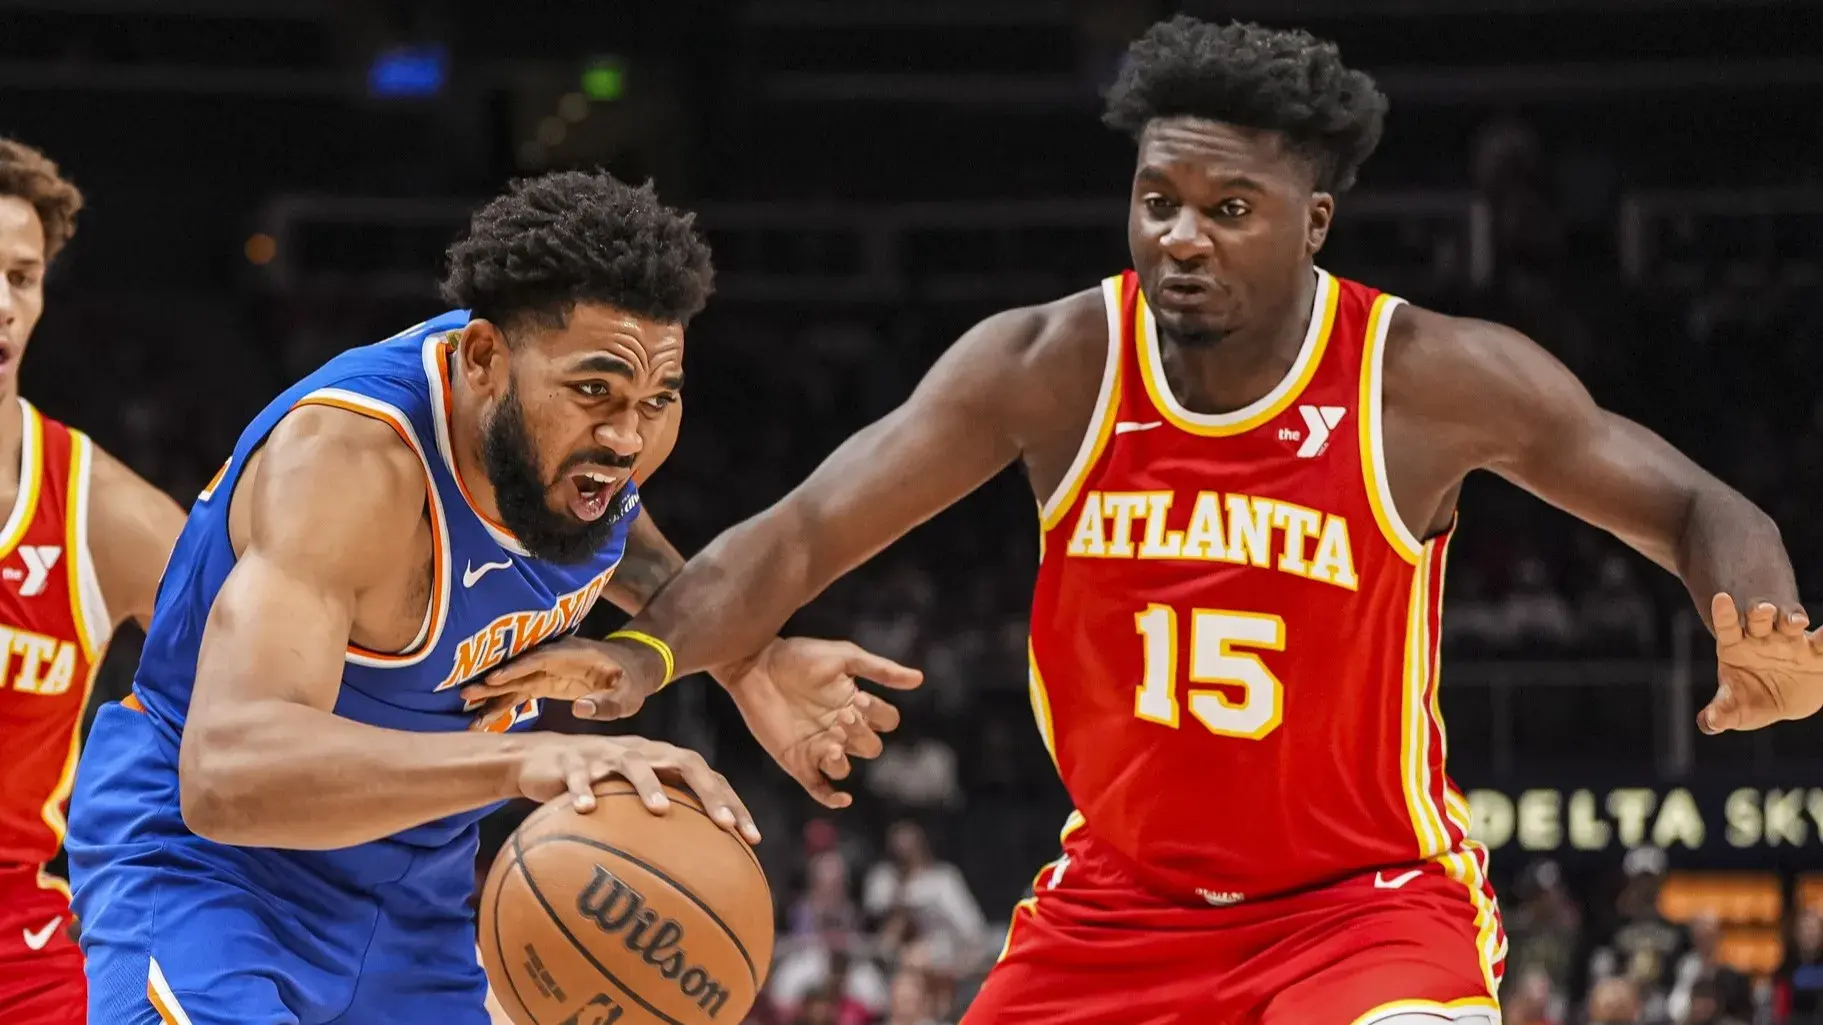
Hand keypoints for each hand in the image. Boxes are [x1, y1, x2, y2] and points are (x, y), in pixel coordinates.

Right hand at [465, 636, 662, 726]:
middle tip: (466, 693)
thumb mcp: (626, 695)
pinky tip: (481, 720)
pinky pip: (518, 693)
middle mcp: (554, 659)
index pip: (539, 659)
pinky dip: (501, 705)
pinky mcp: (544, 684)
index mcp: (572, 655)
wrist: (634, 671)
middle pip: (519, 668)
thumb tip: (579, 709)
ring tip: (466, 708)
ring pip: (514, 682)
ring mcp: (547, 671)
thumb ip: (605, 702)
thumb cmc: (631, 682)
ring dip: (491, 694)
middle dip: (493, 681)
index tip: (495, 679)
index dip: (517, 668)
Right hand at [513, 733, 759, 842]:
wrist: (542, 760)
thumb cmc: (597, 790)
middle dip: (709, 792)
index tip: (753, 840)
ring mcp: (606, 754)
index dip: (733, 805)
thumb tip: (689, 887)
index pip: (709, 778)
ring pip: (633, 763)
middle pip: (685, 761)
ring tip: (661, 810)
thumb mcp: (629, 806)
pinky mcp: (571, 761)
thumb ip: (659, 832)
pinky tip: (585, 810)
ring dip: (648, 784)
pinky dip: (582, 789)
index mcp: (663, 762)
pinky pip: (578, 774)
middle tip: (723, 825)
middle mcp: (642, 753)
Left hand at [718, 637, 922, 808]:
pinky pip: (820, 789)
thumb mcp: (843, 657)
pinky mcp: (797, 761)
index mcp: (856, 703)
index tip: (856, 699)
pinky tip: (842, 798)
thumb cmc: (799, 656)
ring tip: (830, 740)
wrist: (754, 665)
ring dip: (844, 757)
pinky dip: (832, 798)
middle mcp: (842, 727)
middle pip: (871, 747)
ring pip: (847, 767)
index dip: (878, 715)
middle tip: (841, 716)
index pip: (887, 721)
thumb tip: (919, 679)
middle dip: (861, 734)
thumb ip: (880, 670)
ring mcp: (819, 746)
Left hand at [1701, 593, 1822, 732]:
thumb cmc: (1752, 700)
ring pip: (1791, 623)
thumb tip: (1708, 722)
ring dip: (1793, 619)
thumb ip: (1722, 712)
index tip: (1721, 599)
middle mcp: (1763, 637)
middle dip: (1760, 613)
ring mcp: (1791, 641)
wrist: (1786, 703)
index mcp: (1736, 646)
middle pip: (1759, 619)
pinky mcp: (1817, 652)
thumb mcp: (1737, 710)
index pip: (1727, 626)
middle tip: (1763, 610)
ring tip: (1796, 622)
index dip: (1723, 613)